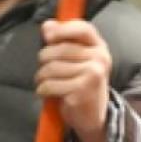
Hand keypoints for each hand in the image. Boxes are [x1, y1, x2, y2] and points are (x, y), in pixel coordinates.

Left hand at [38, 19, 112, 141]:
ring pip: (51, 68)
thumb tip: (47, 25)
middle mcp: (99, 59)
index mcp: (99, 47)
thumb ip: (62, 40)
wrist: (92, 116)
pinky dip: (42, 89)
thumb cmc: (79, 83)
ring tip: (45, 82)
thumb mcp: (76, 60)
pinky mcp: (81, 92)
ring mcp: (92, 75)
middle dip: (44, 60)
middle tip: (45, 71)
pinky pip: (50, 84)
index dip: (62, 29)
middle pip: (59, 50)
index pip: (83, 28)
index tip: (47, 36)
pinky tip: (47, 93)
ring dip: (41, 77)